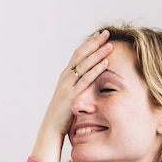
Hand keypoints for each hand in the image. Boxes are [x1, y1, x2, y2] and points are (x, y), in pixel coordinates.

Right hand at [32, 29, 111, 161]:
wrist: (51, 128)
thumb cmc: (63, 114)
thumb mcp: (71, 96)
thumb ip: (78, 86)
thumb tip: (90, 81)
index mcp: (65, 76)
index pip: (78, 54)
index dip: (89, 44)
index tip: (100, 35)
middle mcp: (65, 77)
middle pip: (81, 54)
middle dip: (94, 42)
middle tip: (106, 32)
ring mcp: (67, 85)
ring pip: (84, 65)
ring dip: (98, 53)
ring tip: (109, 44)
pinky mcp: (72, 95)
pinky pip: (86, 80)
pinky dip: (96, 70)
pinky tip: (106, 63)